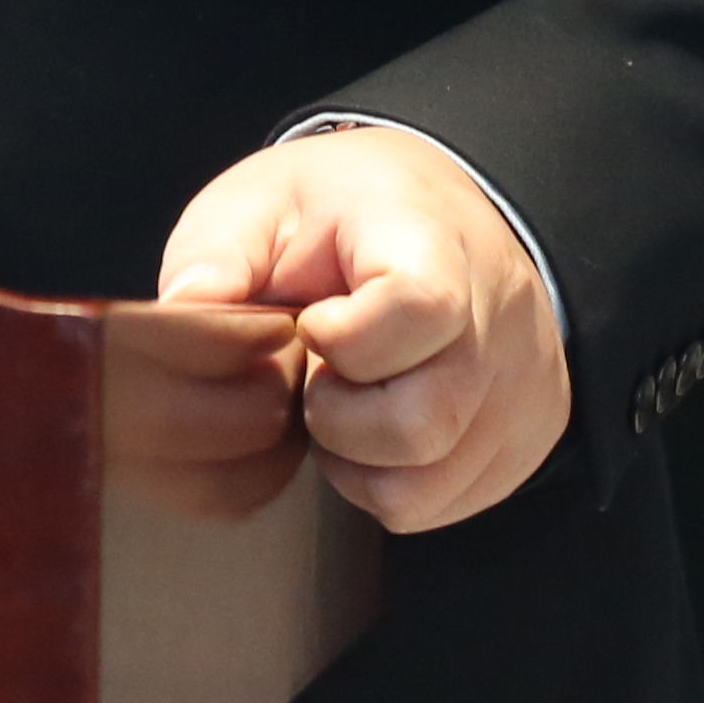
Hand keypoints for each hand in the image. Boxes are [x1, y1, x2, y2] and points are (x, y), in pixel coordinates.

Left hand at [154, 122, 569, 532]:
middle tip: (313, 378)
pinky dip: (395, 482)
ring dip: (360, 462)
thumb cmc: (340, 210)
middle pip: (423, 422)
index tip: (310, 322)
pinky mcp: (526, 437)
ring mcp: (523, 388)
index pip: (419, 311)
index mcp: (435, 245)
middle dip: (338, 419)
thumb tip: (177, 314)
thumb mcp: (264, 199)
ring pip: (431, 482)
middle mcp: (500, 322)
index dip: (344, 341)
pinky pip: (449, 502)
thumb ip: (217, 253)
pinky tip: (376, 426)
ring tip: (341, 404)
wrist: (436, 210)